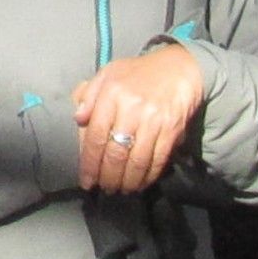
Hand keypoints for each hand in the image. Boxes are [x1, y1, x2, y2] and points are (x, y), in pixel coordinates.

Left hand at [73, 41, 207, 192]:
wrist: (179, 68)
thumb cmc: (138, 74)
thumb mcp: (108, 74)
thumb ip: (89, 95)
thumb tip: (78, 118)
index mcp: (111, 94)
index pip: (96, 136)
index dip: (89, 163)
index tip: (86, 180)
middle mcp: (132, 108)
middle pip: (115, 153)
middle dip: (107, 177)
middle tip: (104, 189)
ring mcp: (154, 120)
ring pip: (136, 161)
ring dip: (127, 181)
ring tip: (120, 189)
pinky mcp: (172, 129)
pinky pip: (158, 159)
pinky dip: (148, 176)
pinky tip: (140, 183)